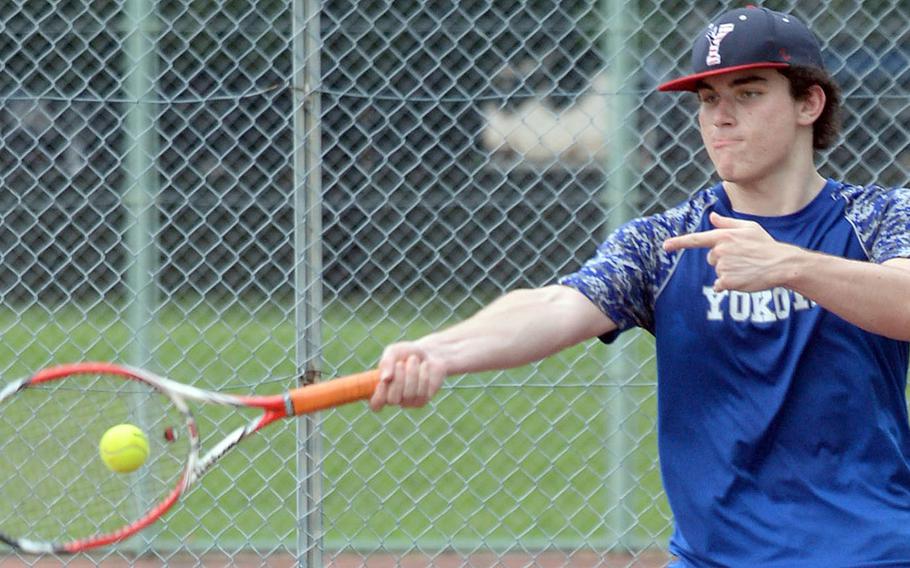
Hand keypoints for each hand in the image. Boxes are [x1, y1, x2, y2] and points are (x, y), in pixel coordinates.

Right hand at [369, 341, 446, 410]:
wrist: (428, 352)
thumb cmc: (406, 353)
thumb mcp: (393, 352)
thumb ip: (386, 362)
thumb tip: (384, 379)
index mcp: (382, 389)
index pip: (375, 405)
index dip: (379, 395)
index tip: (384, 381)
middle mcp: (394, 398)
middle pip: (392, 400)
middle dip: (398, 379)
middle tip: (401, 363)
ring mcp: (408, 401)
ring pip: (408, 395)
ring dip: (411, 374)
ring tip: (414, 359)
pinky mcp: (422, 400)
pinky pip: (422, 394)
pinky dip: (423, 376)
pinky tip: (424, 366)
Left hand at [662, 212, 797, 291]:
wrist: (781, 264)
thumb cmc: (765, 244)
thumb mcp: (749, 228)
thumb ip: (727, 224)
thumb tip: (712, 217)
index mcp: (723, 236)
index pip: (696, 239)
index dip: (679, 242)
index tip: (665, 246)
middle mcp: (720, 251)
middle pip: (711, 258)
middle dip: (722, 258)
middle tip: (742, 257)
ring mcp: (723, 267)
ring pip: (717, 270)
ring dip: (728, 271)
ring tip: (746, 267)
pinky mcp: (727, 281)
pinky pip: (720, 285)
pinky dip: (728, 284)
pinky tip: (743, 278)